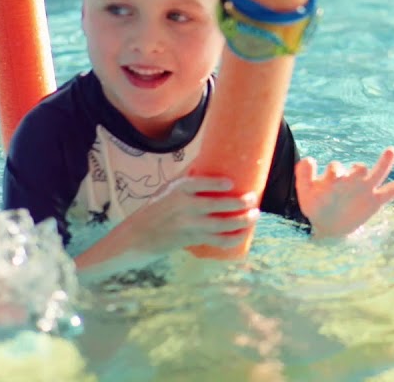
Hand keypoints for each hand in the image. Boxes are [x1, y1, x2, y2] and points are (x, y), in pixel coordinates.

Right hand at [120, 176, 258, 255]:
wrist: (138, 236)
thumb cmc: (158, 206)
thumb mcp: (169, 187)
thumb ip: (190, 174)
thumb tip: (211, 152)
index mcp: (178, 190)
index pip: (197, 184)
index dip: (215, 184)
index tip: (231, 182)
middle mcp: (183, 208)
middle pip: (215, 205)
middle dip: (239, 203)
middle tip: (252, 198)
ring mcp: (189, 226)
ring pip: (221, 225)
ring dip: (242, 221)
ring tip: (255, 215)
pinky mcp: (193, 240)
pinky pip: (218, 240)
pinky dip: (233, 238)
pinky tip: (245, 233)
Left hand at [295, 146, 393, 238]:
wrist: (327, 226)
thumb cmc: (316, 206)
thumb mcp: (306, 192)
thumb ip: (303, 176)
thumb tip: (308, 158)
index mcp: (336, 176)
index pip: (336, 168)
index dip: (334, 172)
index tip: (331, 179)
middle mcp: (352, 179)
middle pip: (358, 167)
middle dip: (356, 169)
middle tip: (356, 172)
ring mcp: (365, 188)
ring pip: (378, 172)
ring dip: (384, 162)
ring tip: (391, 151)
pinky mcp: (375, 200)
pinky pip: (392, 191)